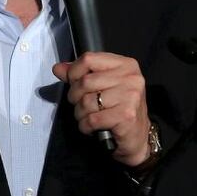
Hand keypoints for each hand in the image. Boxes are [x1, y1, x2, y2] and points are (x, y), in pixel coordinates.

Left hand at [53, 52, 150, 166]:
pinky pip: (92, 119)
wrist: (138, 137)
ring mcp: (130, 96)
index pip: (88, 59)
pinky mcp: (126, 116)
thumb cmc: (119, 108)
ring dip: (79, 113)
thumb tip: (58, 68)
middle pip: (85, 81)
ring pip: (86, 101)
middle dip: (74, 96)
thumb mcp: (103, 86)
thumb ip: (80, 75)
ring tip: (86, 117)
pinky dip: (85, 126)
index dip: (73, 72)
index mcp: (125, 65)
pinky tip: (90, 127)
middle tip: (79, 104)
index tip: (73, 83)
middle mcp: (130, 78)